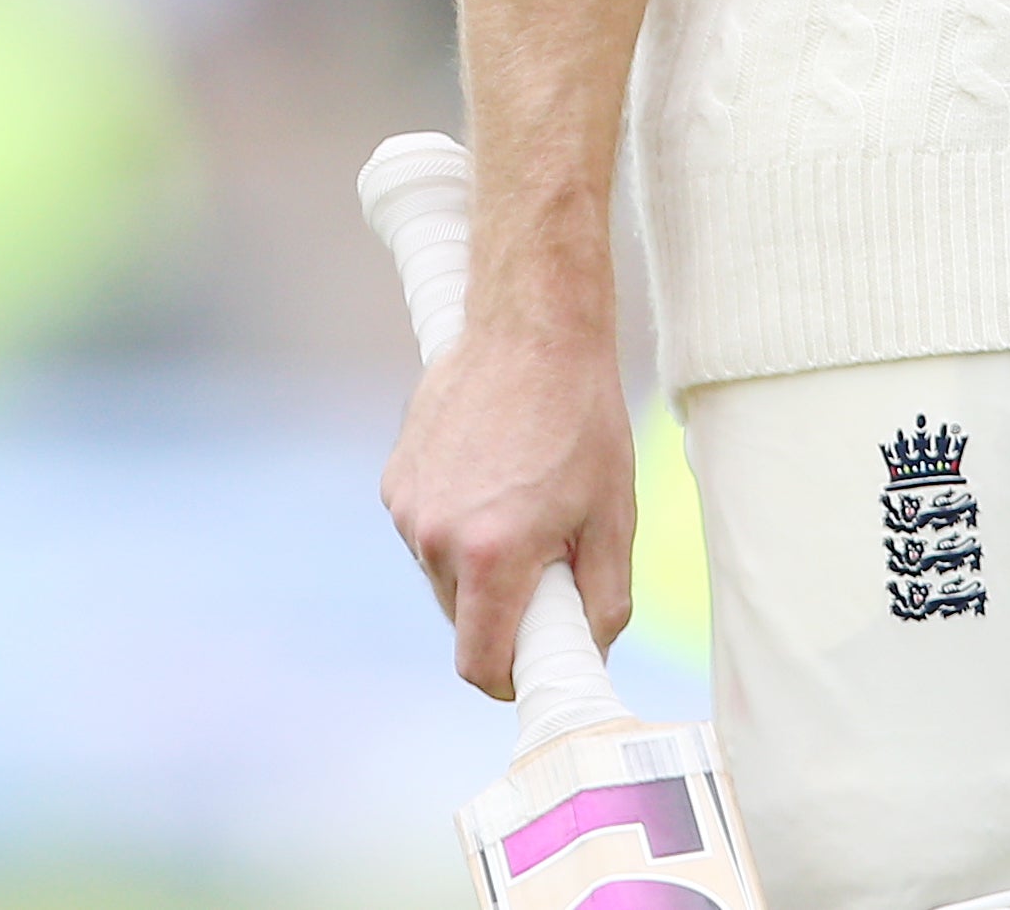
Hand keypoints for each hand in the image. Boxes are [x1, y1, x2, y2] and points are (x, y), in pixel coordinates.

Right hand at [381, 315, 637, 698]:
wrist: (533, 330)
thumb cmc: (581, 420)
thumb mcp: (614, 519)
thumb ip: (602, 602)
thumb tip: (588, 651)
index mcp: (492, 556)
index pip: (480, 665)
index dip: (511, 678)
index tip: (536, 664)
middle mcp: (435, 537)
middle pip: (462, 620)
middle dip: (502, 612)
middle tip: (546, 567)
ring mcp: (408, 506)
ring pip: (443, 574)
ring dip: (477, 566)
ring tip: (520, 509)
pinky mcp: (395, 477)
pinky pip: (425, 531)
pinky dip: (456, 526)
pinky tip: (490, 480)